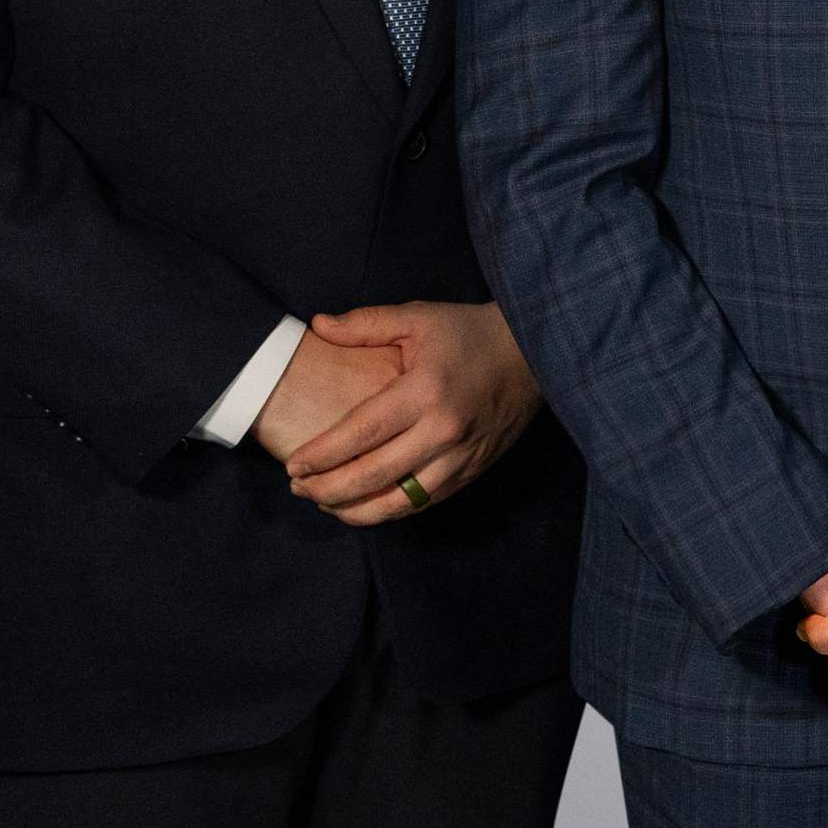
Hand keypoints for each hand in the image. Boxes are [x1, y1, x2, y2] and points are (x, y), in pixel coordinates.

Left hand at [275, 301, 542, 525]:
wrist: (533, 353)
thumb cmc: (470, 333)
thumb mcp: (418, 317)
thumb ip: (365, 323)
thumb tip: (318, 326)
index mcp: (425, 391)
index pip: (360, 433)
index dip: (322, 455)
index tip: (293, 465)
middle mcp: (443, 431)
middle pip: (374, 475)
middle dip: (328, 489)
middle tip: (299, 488)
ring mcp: (461, 456)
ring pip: (400, 502)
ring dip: (356, 510)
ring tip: (326, 504)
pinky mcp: (473, 470)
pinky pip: (425, 502)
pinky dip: (391, 510)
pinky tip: (366, 505)